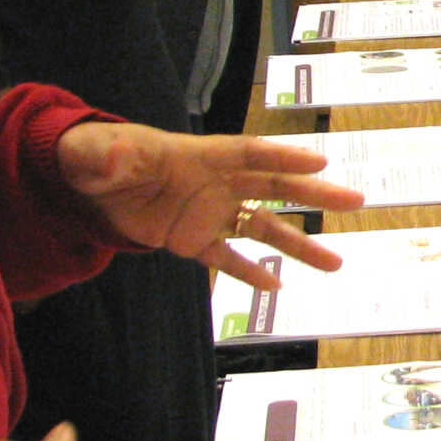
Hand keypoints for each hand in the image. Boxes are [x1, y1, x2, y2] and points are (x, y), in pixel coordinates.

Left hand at [54, 122, 360, 286]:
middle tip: (355, 201)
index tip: (321, 159)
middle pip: (273, 187)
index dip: (283, 156)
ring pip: (262, 228)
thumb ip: (110, 157)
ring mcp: (208, 213)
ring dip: (298, 244)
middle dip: (314, 193)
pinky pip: (228, 258)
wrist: (85, 186)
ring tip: (335, 263)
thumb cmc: (94, 158)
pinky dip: (249, 272)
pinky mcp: (193, 240)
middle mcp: (215, 184)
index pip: (248, 153)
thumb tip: (117, 156)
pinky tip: (277, 287)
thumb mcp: (95, 155)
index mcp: (199, 156)